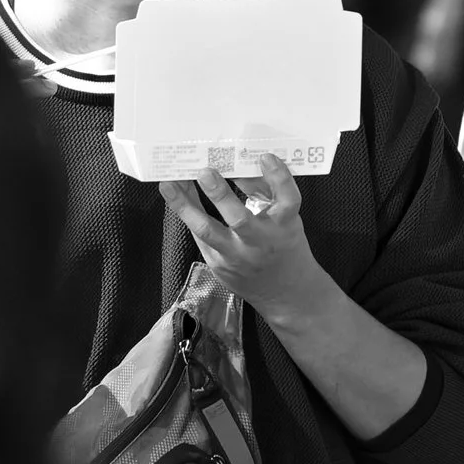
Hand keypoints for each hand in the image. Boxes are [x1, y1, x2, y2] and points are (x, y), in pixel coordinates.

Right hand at [160, 154, 430, 441]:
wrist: (300, 305)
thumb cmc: (264, 287)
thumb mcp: (231, 276)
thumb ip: (217, 252)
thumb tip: (202, 227)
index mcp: (222, 257)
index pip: (193, 227)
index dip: (178, 203)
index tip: (164, 180)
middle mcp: (239, 247)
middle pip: (214, 216)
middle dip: (202, 193)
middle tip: (193, 166)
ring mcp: (264, 237)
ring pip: (242, 206)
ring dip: (229, 184)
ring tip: (217, 161)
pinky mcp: (289, 226)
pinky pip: (284, 197)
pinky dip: (276, 177)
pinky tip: (268, 158)